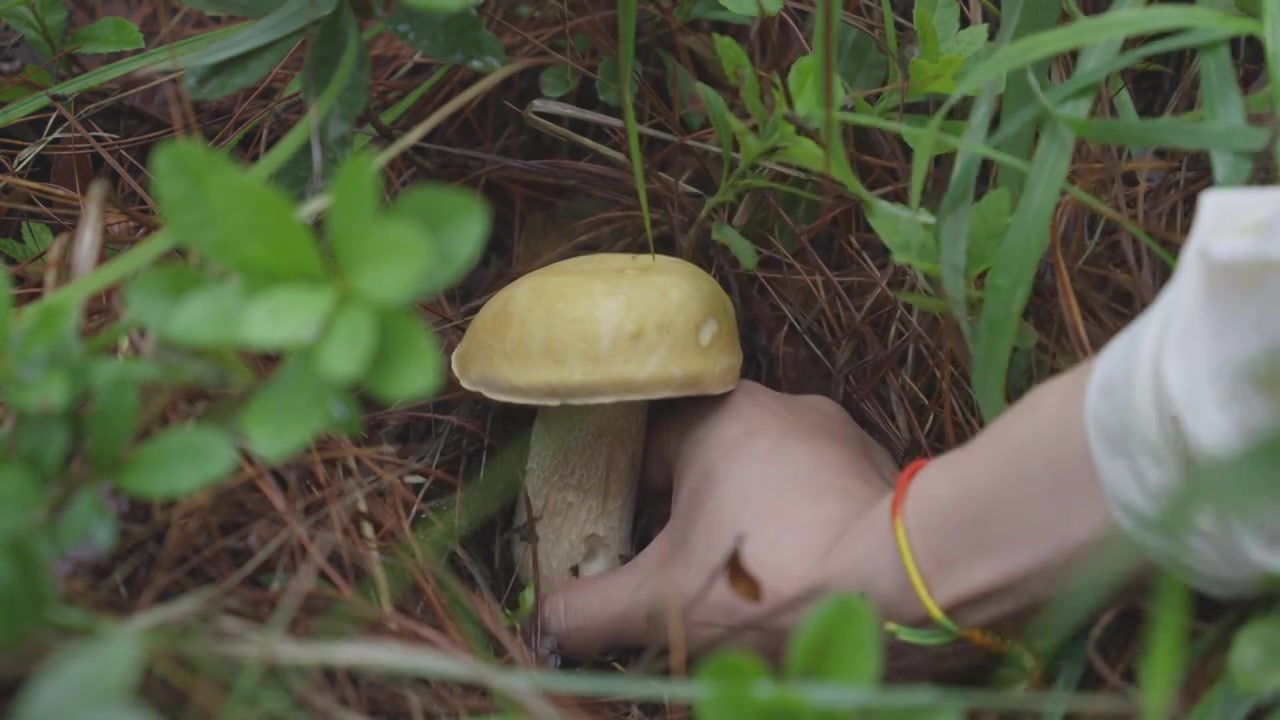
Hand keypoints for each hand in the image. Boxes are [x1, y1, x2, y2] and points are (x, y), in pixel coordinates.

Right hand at [535, 379, 900, 661]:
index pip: (646, 447)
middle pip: (707, 466)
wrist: (907, 587)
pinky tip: (798, 578)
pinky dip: (797, 532)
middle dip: (689, 523)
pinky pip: (815, 498)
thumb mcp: (662, 605)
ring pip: (763, 483)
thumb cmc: (771, 580)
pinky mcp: (877, 472)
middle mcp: (779, 408)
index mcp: (718, 416)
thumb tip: (544, 622)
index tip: (626, 549)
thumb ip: (590, 612)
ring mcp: (836, 438)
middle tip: (682, 579)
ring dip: (744, 527)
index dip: (626, 501)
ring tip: (744, 586)